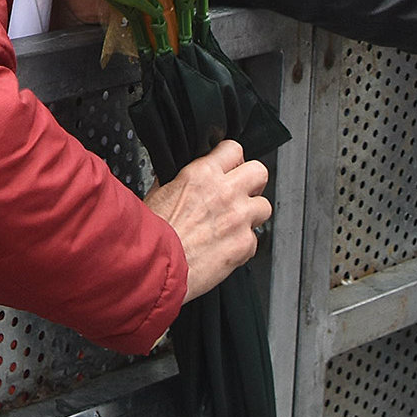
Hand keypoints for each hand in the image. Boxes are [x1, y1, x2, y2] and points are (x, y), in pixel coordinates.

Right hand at [143, 139, 271, 301]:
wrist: (155, 267)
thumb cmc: (152, 234)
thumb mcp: (159, 193)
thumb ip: (180, 181)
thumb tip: (184, 177)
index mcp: (202, 174)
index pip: (234, 149)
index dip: (232, 160)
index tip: (230, 168)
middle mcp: (225, 192)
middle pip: (259, 172)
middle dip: (252, 182)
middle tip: (241, 193)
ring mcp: (239, 218)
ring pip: (264, 206)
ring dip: (251, 215)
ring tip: (234, 224)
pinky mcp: (244, 245)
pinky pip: (255, 239)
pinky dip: (243, 245)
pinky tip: (225, 248)